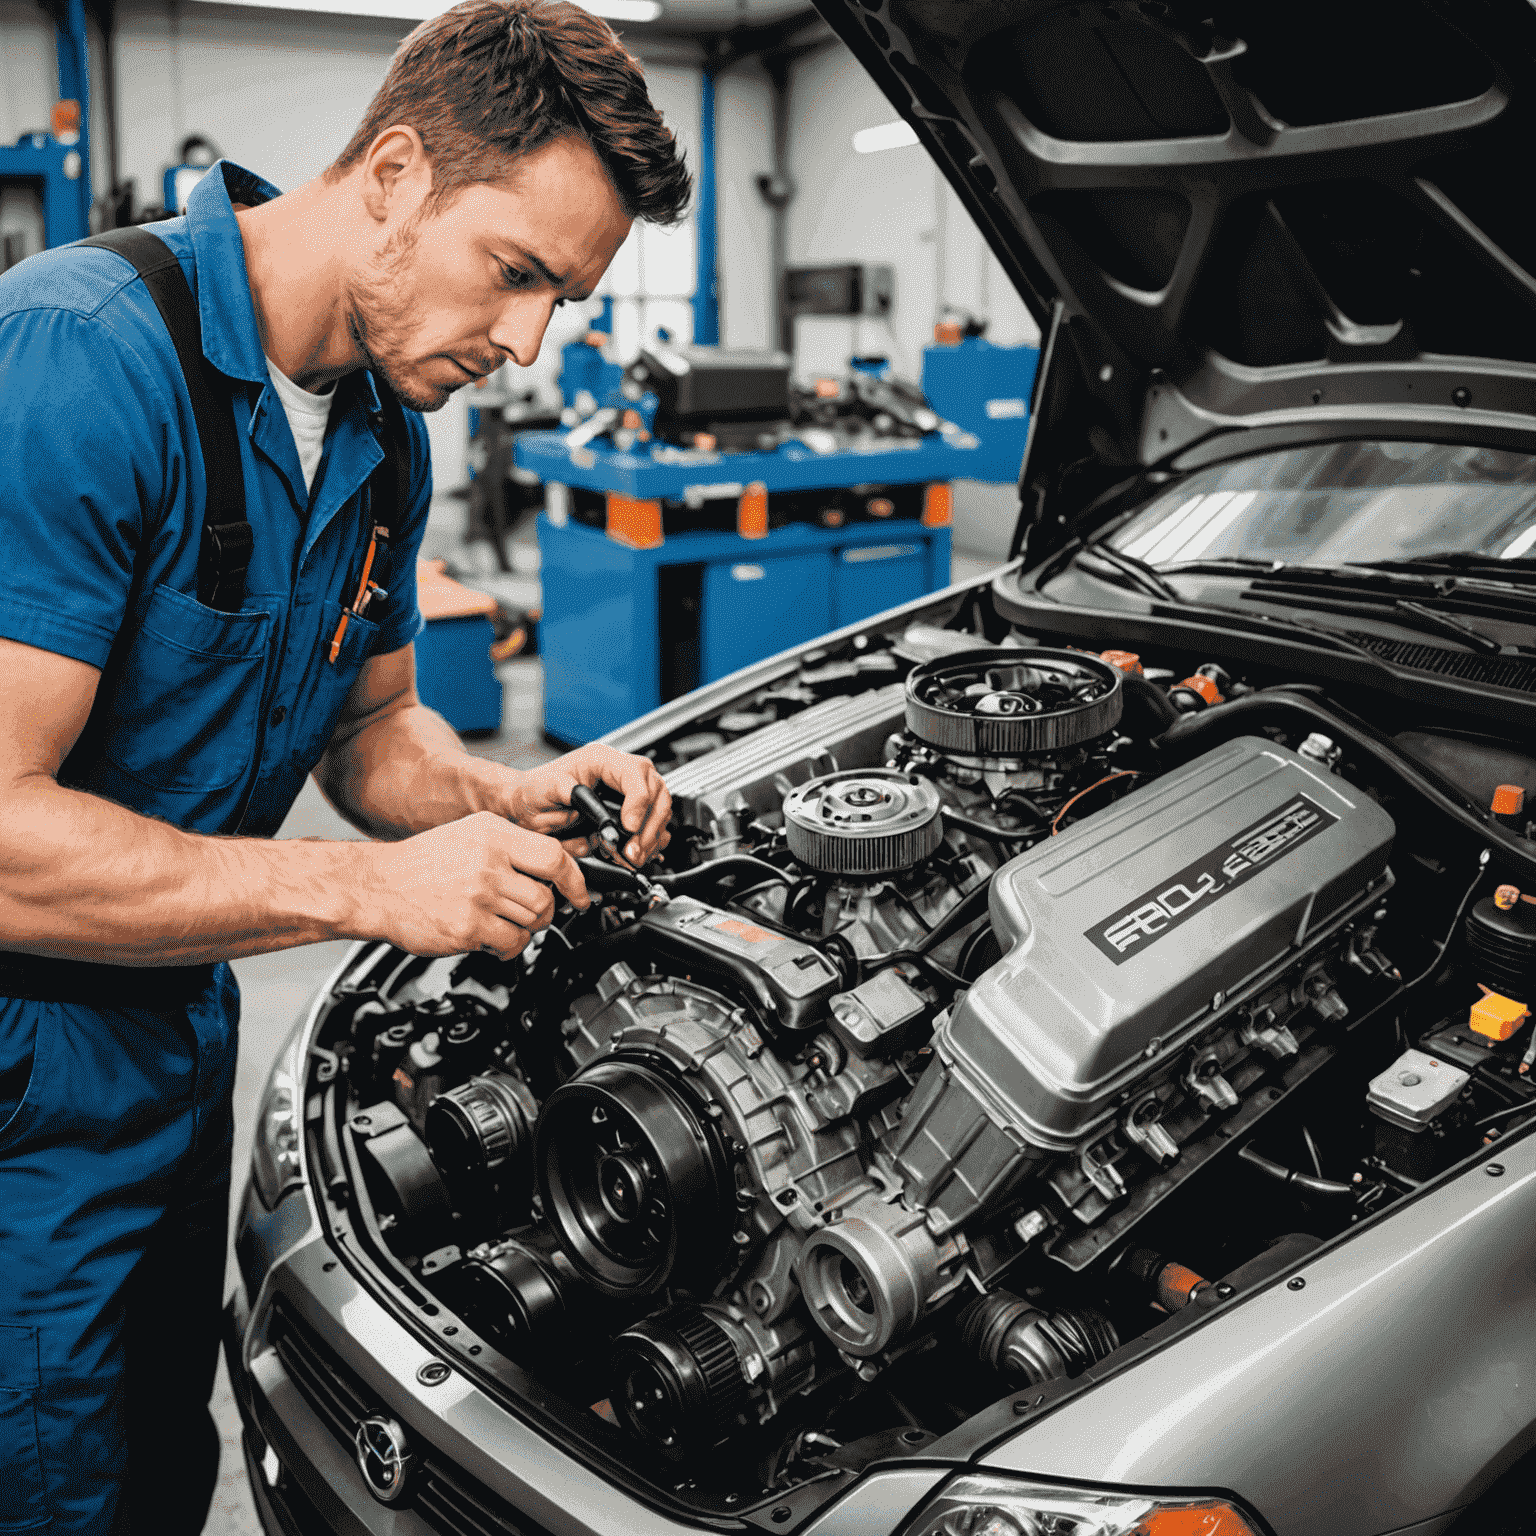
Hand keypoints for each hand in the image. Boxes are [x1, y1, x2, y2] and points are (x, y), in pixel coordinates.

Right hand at [365, 812, 588, 960]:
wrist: (377, 885)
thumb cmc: (423, 863)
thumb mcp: (470, 835)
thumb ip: (511, 847)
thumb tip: (555, 868)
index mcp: (494, 834)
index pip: (554, 856)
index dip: (575, 880)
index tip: (581, 895)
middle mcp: (488, 862)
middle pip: (546, 896)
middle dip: (546, 912)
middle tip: (532, 914)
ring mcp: (479, 896)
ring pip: (532, 921)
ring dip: (526, 929)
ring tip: (503, 923)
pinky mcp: (468, 927)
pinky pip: (512, 944)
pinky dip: (509, 948)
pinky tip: (492, 939)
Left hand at [502, 745, 670, 865]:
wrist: (525, 807)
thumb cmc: (533, 792)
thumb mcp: (544, 788)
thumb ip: (566, 791)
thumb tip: (585, 799)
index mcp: (602, 760)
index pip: (636, 774)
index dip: (638, 801)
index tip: (629, 826)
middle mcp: (619, 773)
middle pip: (656, 791)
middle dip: (650, 824)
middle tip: (634, 849)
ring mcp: (626, 793)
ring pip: (659, 809)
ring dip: (651, 837)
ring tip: (633, 856)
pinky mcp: (627, 813)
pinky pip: (652, 825)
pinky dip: (650, 842)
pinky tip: (636, 853)